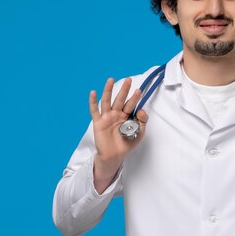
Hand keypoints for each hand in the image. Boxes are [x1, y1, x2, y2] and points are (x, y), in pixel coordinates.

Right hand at [89, 77, 147, 191]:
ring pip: (107, 101)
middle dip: (124, 90)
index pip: (130, 105)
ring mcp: (107, 117)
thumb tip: (141, 110)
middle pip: (120, 99)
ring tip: (111, 79)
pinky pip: (94, 111)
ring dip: (108, 90)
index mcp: (125, 116)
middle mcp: (116, 114)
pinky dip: (92, 102)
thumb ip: (142, 122)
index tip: (139, 91)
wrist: (114, 156)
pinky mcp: (98, 122)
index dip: (134, 98)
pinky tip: (92, 93)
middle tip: (128, 80)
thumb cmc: (126, 144)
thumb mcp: (139, 133)